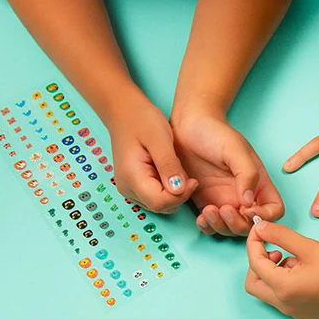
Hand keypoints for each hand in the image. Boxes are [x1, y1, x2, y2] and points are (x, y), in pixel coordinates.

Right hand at [108, 98, 197, 212]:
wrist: (125, 112)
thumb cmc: (142, 121)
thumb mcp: (160, 139)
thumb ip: (169, 165)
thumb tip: (179, 190)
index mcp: (132, 177)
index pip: (160, 203)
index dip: (181, 196)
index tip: (193, 180)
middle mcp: (127, 188)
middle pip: (160, 207)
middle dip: (179, 196)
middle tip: (188, 175)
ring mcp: (129, 189)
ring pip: (160, 205)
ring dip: (174, 194)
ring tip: (178, 171)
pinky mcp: (134, 186)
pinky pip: (156, 197)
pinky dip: (168, 190)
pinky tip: (172, 173)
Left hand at [171, 114, 283, 235]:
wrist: (188, 127)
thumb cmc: (215, 133)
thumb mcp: (235, 149)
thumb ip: (247, 174)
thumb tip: (248, 201)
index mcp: (258, 183)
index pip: (274, 210)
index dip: (264, 216)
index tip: (246, 208)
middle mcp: (244, 196)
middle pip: (251, 225)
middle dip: (238, 224)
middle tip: (224, 209)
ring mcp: (225, 202)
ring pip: (230, 229)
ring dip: (221, 226)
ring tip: (208, 210)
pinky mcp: (206, 204)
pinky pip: (211, 226)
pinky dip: (207, 227)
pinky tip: (200, 216)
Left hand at [244, 221, 318, 318]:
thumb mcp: (310, 247)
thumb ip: (281, 236)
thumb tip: (261, 227)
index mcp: (284, 289)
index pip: (255, 264)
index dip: (254, 243)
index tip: (261, 229)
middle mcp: (286, 306)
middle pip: (255, 285)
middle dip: (260, 264)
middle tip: (276, 249)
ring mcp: (297, 314)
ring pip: (271, 293)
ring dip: (275, 273)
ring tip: (298, 259)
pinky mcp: (308, 316)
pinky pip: (287, 300)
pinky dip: (288, 284)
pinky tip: (307, 272)